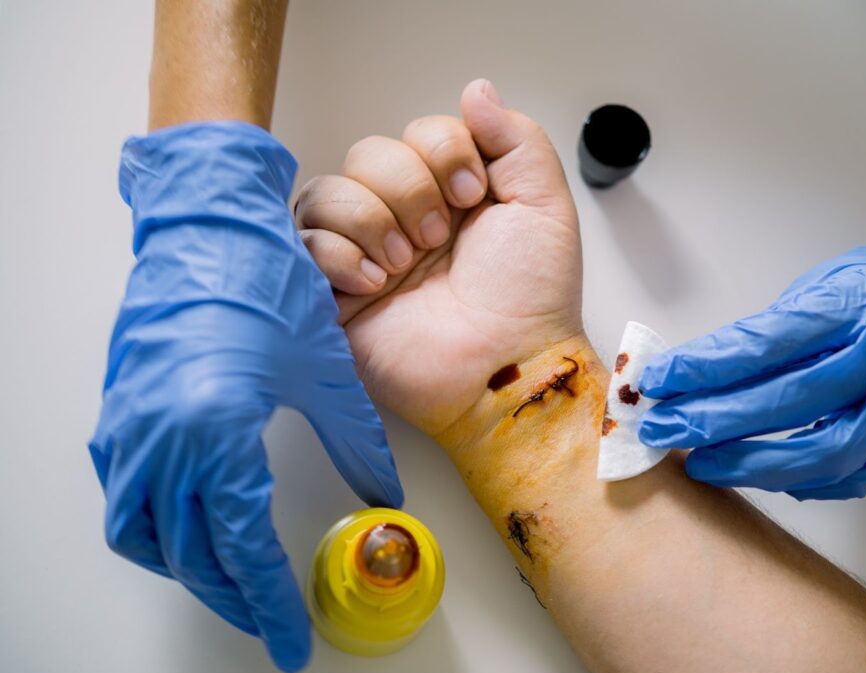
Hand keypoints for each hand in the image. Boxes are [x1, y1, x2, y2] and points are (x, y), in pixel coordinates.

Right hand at [89, 122, 402, 672]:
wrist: (208, 226)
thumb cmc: (265, 284)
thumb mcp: (326, 372)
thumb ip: (357, 443)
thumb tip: (384, 492)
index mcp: (214, 431)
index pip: (241, 546)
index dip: (268, 599)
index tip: (287, 638)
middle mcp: (160, 437)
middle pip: (187, 553)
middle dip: (230, 593)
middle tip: (266, 617)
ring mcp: (130, 425)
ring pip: (141, 534)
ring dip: (185, 566)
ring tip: (230, 581)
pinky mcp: (120, 410)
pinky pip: (122, 495)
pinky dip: (153, 528)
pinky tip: (186, 526)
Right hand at [295, 79, 583, 436]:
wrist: (505, 367)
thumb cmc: (531, 298)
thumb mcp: (543, 206)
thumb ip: (516, 139)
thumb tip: (477, 91)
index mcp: (451, 194)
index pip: (419, 132)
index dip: (441, 153)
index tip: (473, 198)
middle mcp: (405, 217)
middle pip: (369, 153)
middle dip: (408, 190)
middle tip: (437, 240)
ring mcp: (366, 253)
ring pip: (328, 191)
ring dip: (372, 221)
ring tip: (403, 266)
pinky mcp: (333, 292)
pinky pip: (302, 242)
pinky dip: (337, 254)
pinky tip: (373, 284)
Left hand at [639, 214, 865, 498]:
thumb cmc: (863, 295)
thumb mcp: (812, 292)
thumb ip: (757, 336)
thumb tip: (684, 379)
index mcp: (857, 305)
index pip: (765, 343)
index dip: (704, 368)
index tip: (655, 381)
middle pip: (791, 401)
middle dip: (715, 421)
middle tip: (662, 429)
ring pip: (826, 451)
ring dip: (753, 465)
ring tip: (700, 465)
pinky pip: (853, 477)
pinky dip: (801, 483)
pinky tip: (759, 477)